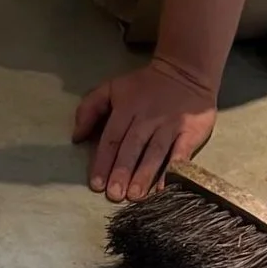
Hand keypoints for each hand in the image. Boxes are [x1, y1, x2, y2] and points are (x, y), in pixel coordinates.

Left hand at [72, 57, 216, 201]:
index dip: (103, 161)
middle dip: (122, 171)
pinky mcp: (190, 132)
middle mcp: (147, 118)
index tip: (96, 184)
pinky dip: (174, 171)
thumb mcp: (112, 88)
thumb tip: (76, 137)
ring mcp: (170, 125)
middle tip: (115, 195)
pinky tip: (165, 188)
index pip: (112, 138)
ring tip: (135, 196)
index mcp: (126, 107)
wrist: (185, 71)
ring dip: (144, 174)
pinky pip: (181, 153)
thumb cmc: (144, 87)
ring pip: (155, 152)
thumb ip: (90, 109)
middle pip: (132, 147)